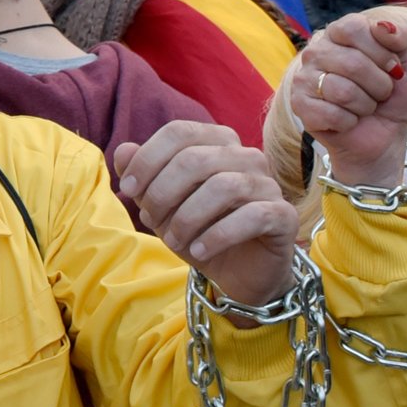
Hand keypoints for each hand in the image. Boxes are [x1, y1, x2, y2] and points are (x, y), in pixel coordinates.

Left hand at [110, 120, 298, 308]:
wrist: (239, 273)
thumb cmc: (198, 230)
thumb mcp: (161, 204)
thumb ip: (142, 175)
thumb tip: (123, 151)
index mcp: (218, 142)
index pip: (178, 132)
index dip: (148, 159)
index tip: (129, 189)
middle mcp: (247, 156)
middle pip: (195, 159)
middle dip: (162, 192)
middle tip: (150, 220)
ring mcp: (268, 184)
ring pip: (223, 186)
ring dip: (187, 218)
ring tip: (173, 241)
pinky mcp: (283, 216)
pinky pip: (251, 217)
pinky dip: (216, 236)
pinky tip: (198, 251)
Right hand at [285, 11, 406, 191]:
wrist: (383, 137)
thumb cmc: (390, 100)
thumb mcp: (406, 65)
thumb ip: (399, 37)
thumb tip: (384, 25)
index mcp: (339, 35)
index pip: (352, 27)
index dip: (380, 51)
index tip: (391, 68)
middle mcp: (316, 52)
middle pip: (351, 61)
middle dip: (379, 85)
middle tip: (381, 94)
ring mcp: (303, 78)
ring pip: (342, 90)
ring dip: (366, 106)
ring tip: (365, 108)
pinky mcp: (299, 105)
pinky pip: (332, 113)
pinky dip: (351, 122)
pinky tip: (349, 121)